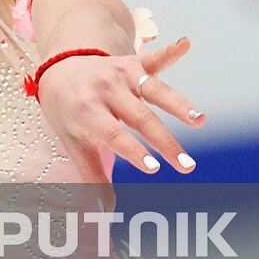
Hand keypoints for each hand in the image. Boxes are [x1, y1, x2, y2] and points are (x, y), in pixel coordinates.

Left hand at [36, 37, 205, 185]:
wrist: (58, 68)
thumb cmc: (68, 113)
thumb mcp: (73, 143)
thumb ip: (91, 177)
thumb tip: (103, 214)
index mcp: (87, 111)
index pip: (114, 134)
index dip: (133, 151)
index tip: (154, 169)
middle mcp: (106, 90)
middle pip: (140, 118)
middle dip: (164, 142)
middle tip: (186, 166)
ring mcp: (121, 74)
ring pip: (153, 89)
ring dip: (178, 103)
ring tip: (200, 119)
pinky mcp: (134, 63)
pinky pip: (153, 58)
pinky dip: (170, 52)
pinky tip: (186, 43)